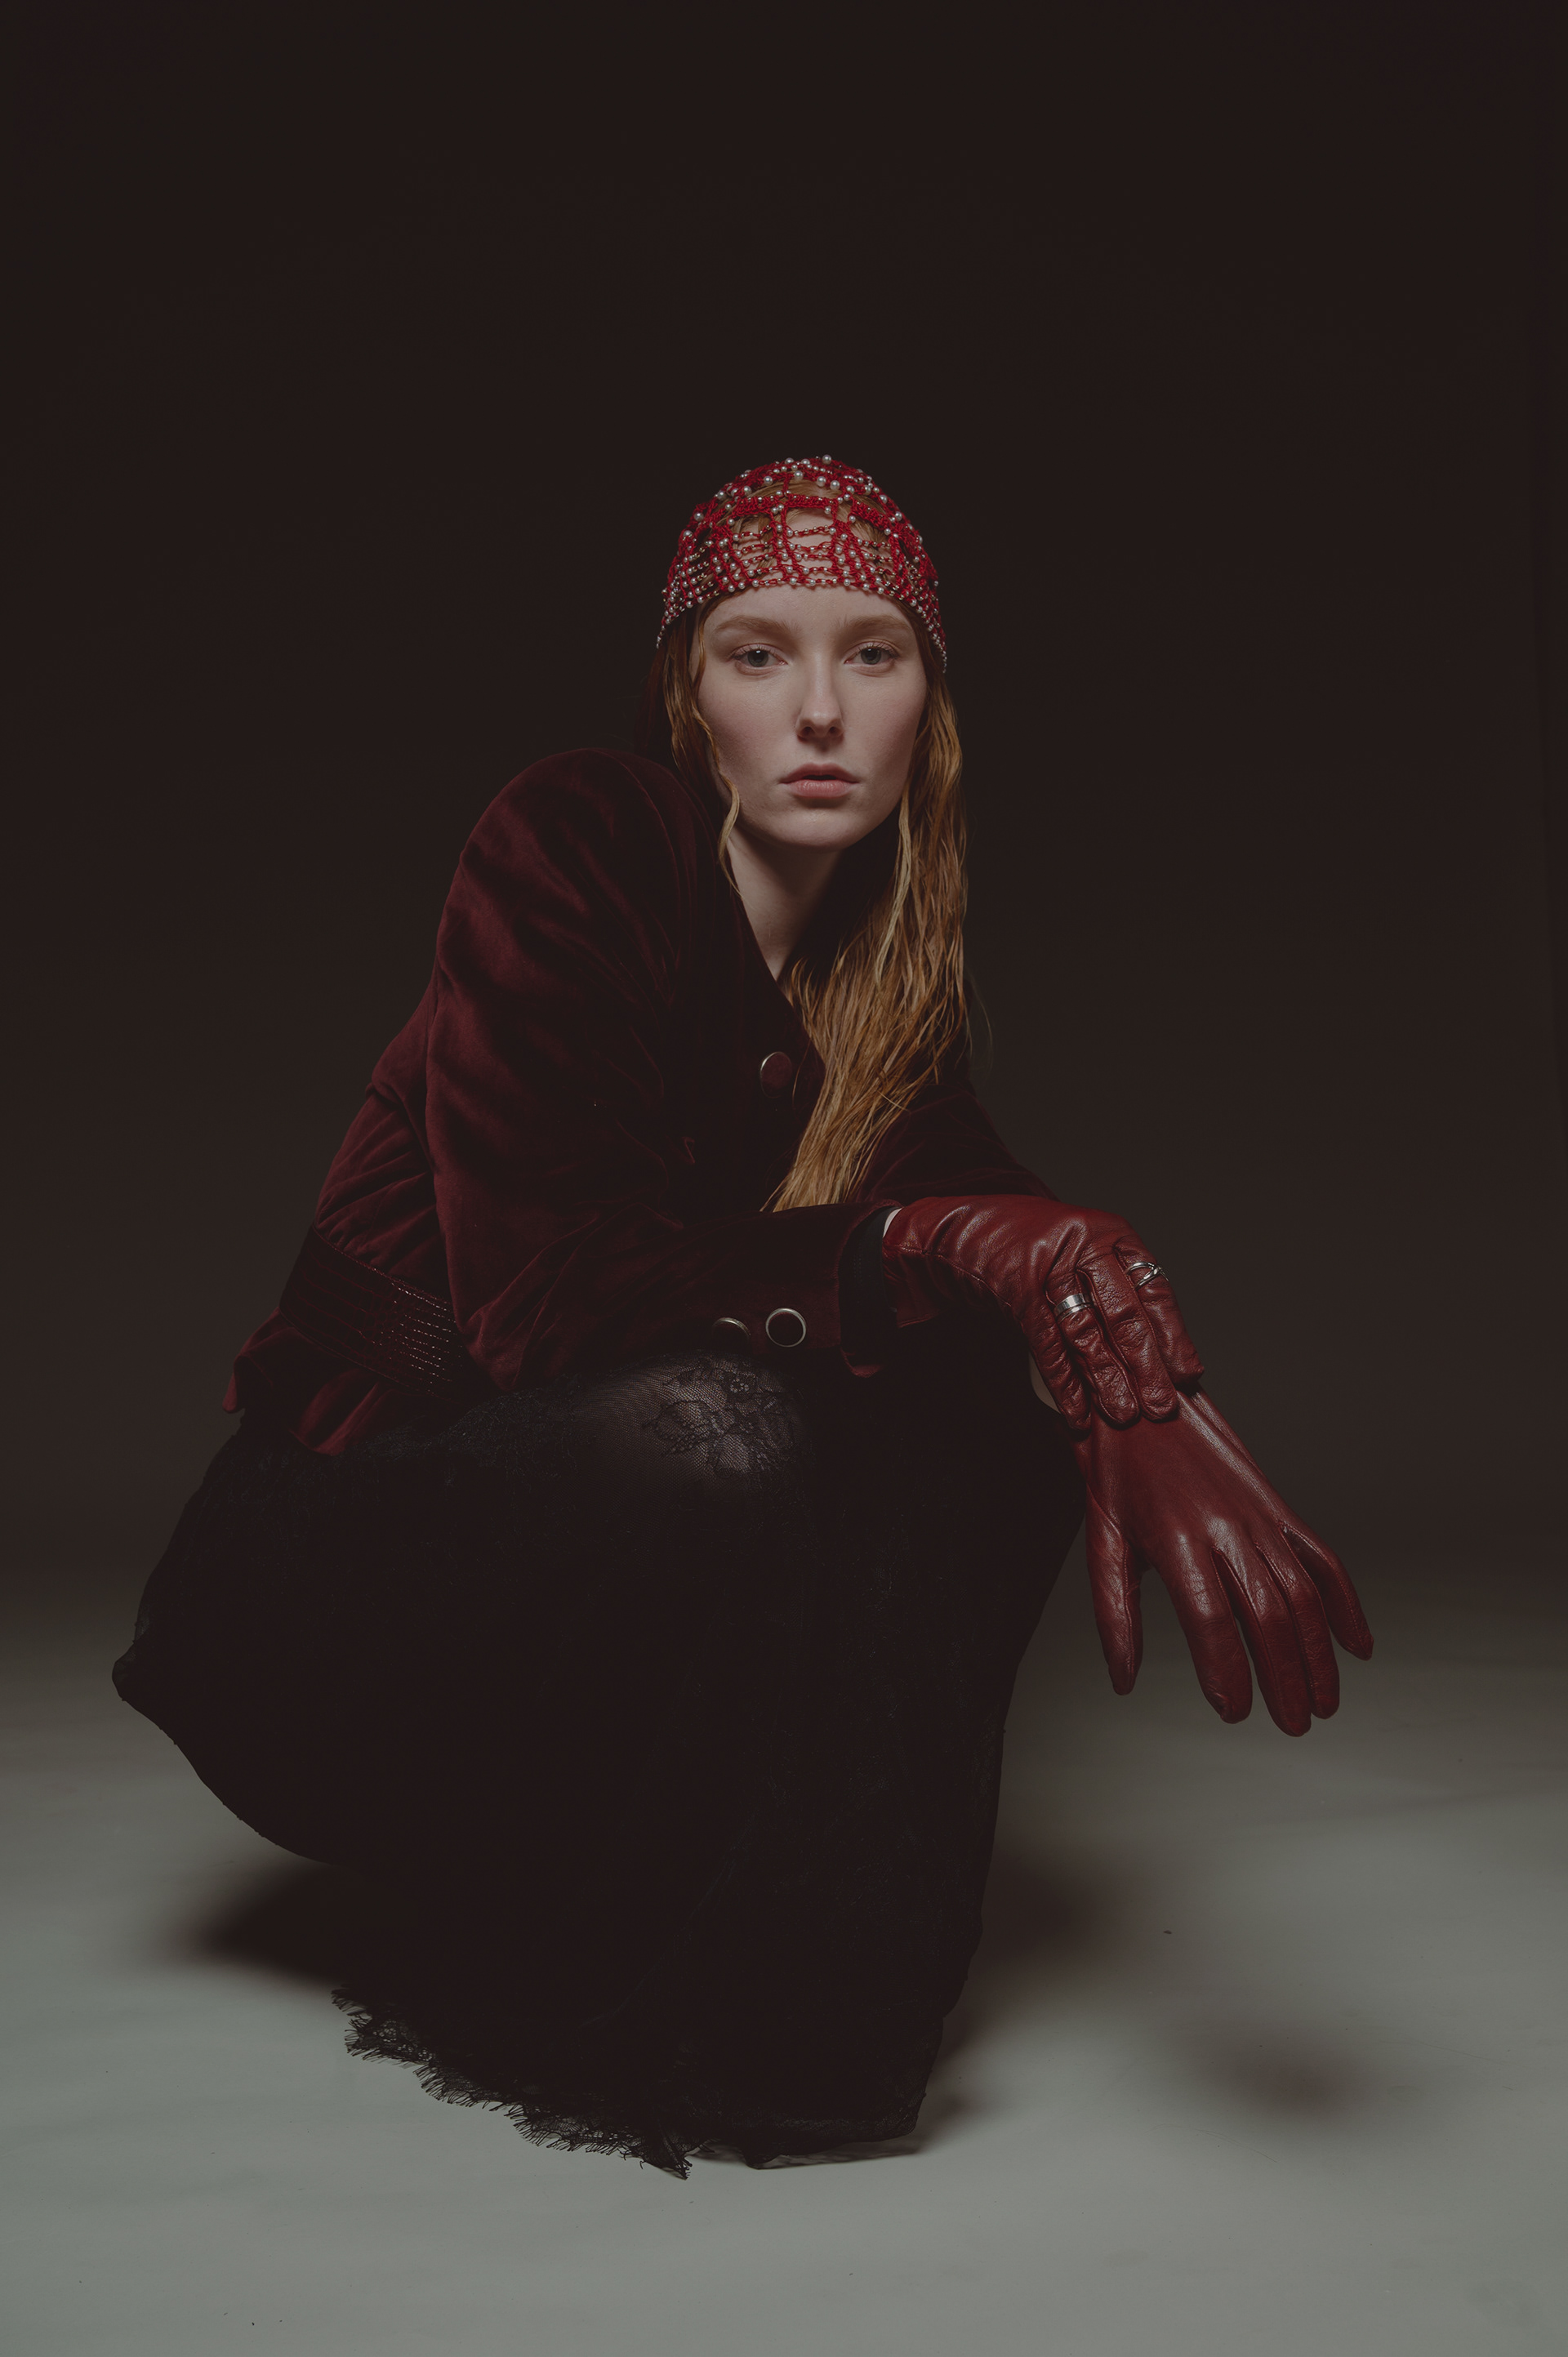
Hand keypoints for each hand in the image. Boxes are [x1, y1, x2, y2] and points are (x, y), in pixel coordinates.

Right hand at [883, 1195, 1202, 1424]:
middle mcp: (1084, 1243)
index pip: (1154, 1290)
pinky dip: (1065, 1383)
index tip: (1188, 1374)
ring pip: (1088, 1332)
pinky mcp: (1018, 1287)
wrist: (959, 1233)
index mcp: (1110, 1234)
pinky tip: (1078, 1412)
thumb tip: (1157, 1352)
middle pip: (1125, 1313)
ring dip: (1107, 1380)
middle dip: (1146, 1366)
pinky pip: (1049, 1344)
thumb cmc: (1027, 1249)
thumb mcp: (1079, 1254)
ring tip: (1124, 1414)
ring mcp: (1050, 1263)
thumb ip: (1114, 1291)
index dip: (1173, 1336)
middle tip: (1162, 1406)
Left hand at [1074, 1391, 1372, 1735]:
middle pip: (1268, 1615)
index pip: (1212, 1621)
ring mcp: (1258, 1516)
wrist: (1141, 1403)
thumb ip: (1114, 1617)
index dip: (1228, 1673)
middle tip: (1291, 1726)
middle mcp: (1226, 1528)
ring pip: (1302, 1593)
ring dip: (1319, 1653)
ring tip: (1323, 1703)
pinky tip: (1358, 1646)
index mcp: (1177, 1540)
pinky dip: (1346, 1603)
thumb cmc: (1117, 1478)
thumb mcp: (1102, 1544)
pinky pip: (1322, 1558)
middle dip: (1284, 1678)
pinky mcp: (1277, 1507)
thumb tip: (1123, 1682)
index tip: (1233, 1714)